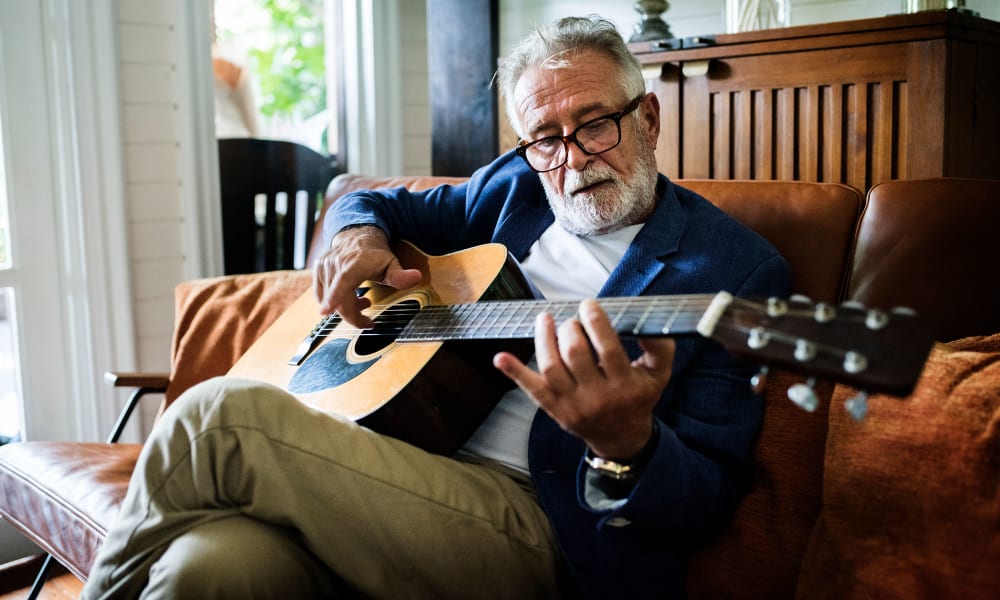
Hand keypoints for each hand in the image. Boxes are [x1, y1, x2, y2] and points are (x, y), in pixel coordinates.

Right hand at [312, 226, 422, 327]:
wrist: (356, 236)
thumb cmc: (374, 253)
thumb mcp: (391, 263)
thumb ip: (401, 275)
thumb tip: (416, 277)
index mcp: (353, 263)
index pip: (342, 281)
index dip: (334, 298)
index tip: (325, 312)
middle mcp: (335, 264)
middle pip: (338, 300)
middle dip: (353, 316)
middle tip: (368, 321)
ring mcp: (324, 268)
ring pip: (330, 300)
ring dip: (346, 308)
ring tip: (362, 301)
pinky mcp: (318, 272)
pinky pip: (322, 295)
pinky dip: (334, 301)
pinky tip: (348, 297)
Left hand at [494, 299, 674, 459]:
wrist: (621, 437)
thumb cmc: (638, 398)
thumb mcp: (658, 375)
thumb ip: (660, 348)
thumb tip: (648, 323)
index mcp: (624, 385)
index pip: (607, 347)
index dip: (595, 321)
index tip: (589, 305)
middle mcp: (597, 396)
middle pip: (575, 354)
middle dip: (570, 328)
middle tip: (572, 321)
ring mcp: (572, 404)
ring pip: (551, 367)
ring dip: (544, 338)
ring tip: (545, 320)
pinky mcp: (554, 409)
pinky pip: (532, 389)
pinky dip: (514, 372)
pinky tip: (500, 357)